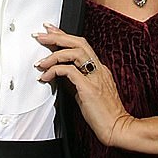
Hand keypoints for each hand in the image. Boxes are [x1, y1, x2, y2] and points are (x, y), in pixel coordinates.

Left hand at [34, 23, 133, 146]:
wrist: (117, 128)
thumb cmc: (103, 114)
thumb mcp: (86, 92)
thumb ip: (75, 81)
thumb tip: (58, 73)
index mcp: (99, 69)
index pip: (81, 45)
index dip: (64, 35)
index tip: (50, 30)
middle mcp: (99, 69)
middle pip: (78, 42)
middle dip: (57, 36)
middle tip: (40, 35)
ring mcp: (95, 77)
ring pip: (75, 52)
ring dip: (54, 55)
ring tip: (40, 62)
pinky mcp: (89, 88)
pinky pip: (69, 71)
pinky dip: (55, 71)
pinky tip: (46, 77)